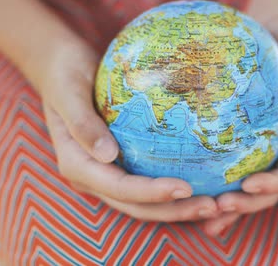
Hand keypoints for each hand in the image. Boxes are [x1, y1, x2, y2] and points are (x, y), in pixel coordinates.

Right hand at [38, 42, 218, 221]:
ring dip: (178, 207)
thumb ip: (82, 123)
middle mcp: (92, 177)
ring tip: (216, 204)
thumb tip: (107, 156)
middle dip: (173, 210)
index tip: (185, 188)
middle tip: (213, 205)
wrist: (61, 68)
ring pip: (145, 202)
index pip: (118, 188)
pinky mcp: (121, 164)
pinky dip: (174, 189)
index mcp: (77, 165)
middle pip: (136, 205)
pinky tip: (206, 183)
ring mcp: (106, 174)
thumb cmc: (65, 73)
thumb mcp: (68, 91)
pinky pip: (149, 181)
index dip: (151, 193)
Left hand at [202, 16, 277, 234]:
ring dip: (227, 203)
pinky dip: (209, 175)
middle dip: (245, 204)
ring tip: (201, 216)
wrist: (277, 33)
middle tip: (217, 208)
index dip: (272, 186)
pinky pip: (224, 158)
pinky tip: (182, 179)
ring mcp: (262, 147)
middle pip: (266, 189)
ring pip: (244, 182)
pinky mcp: (241, 138)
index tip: (247, 185)